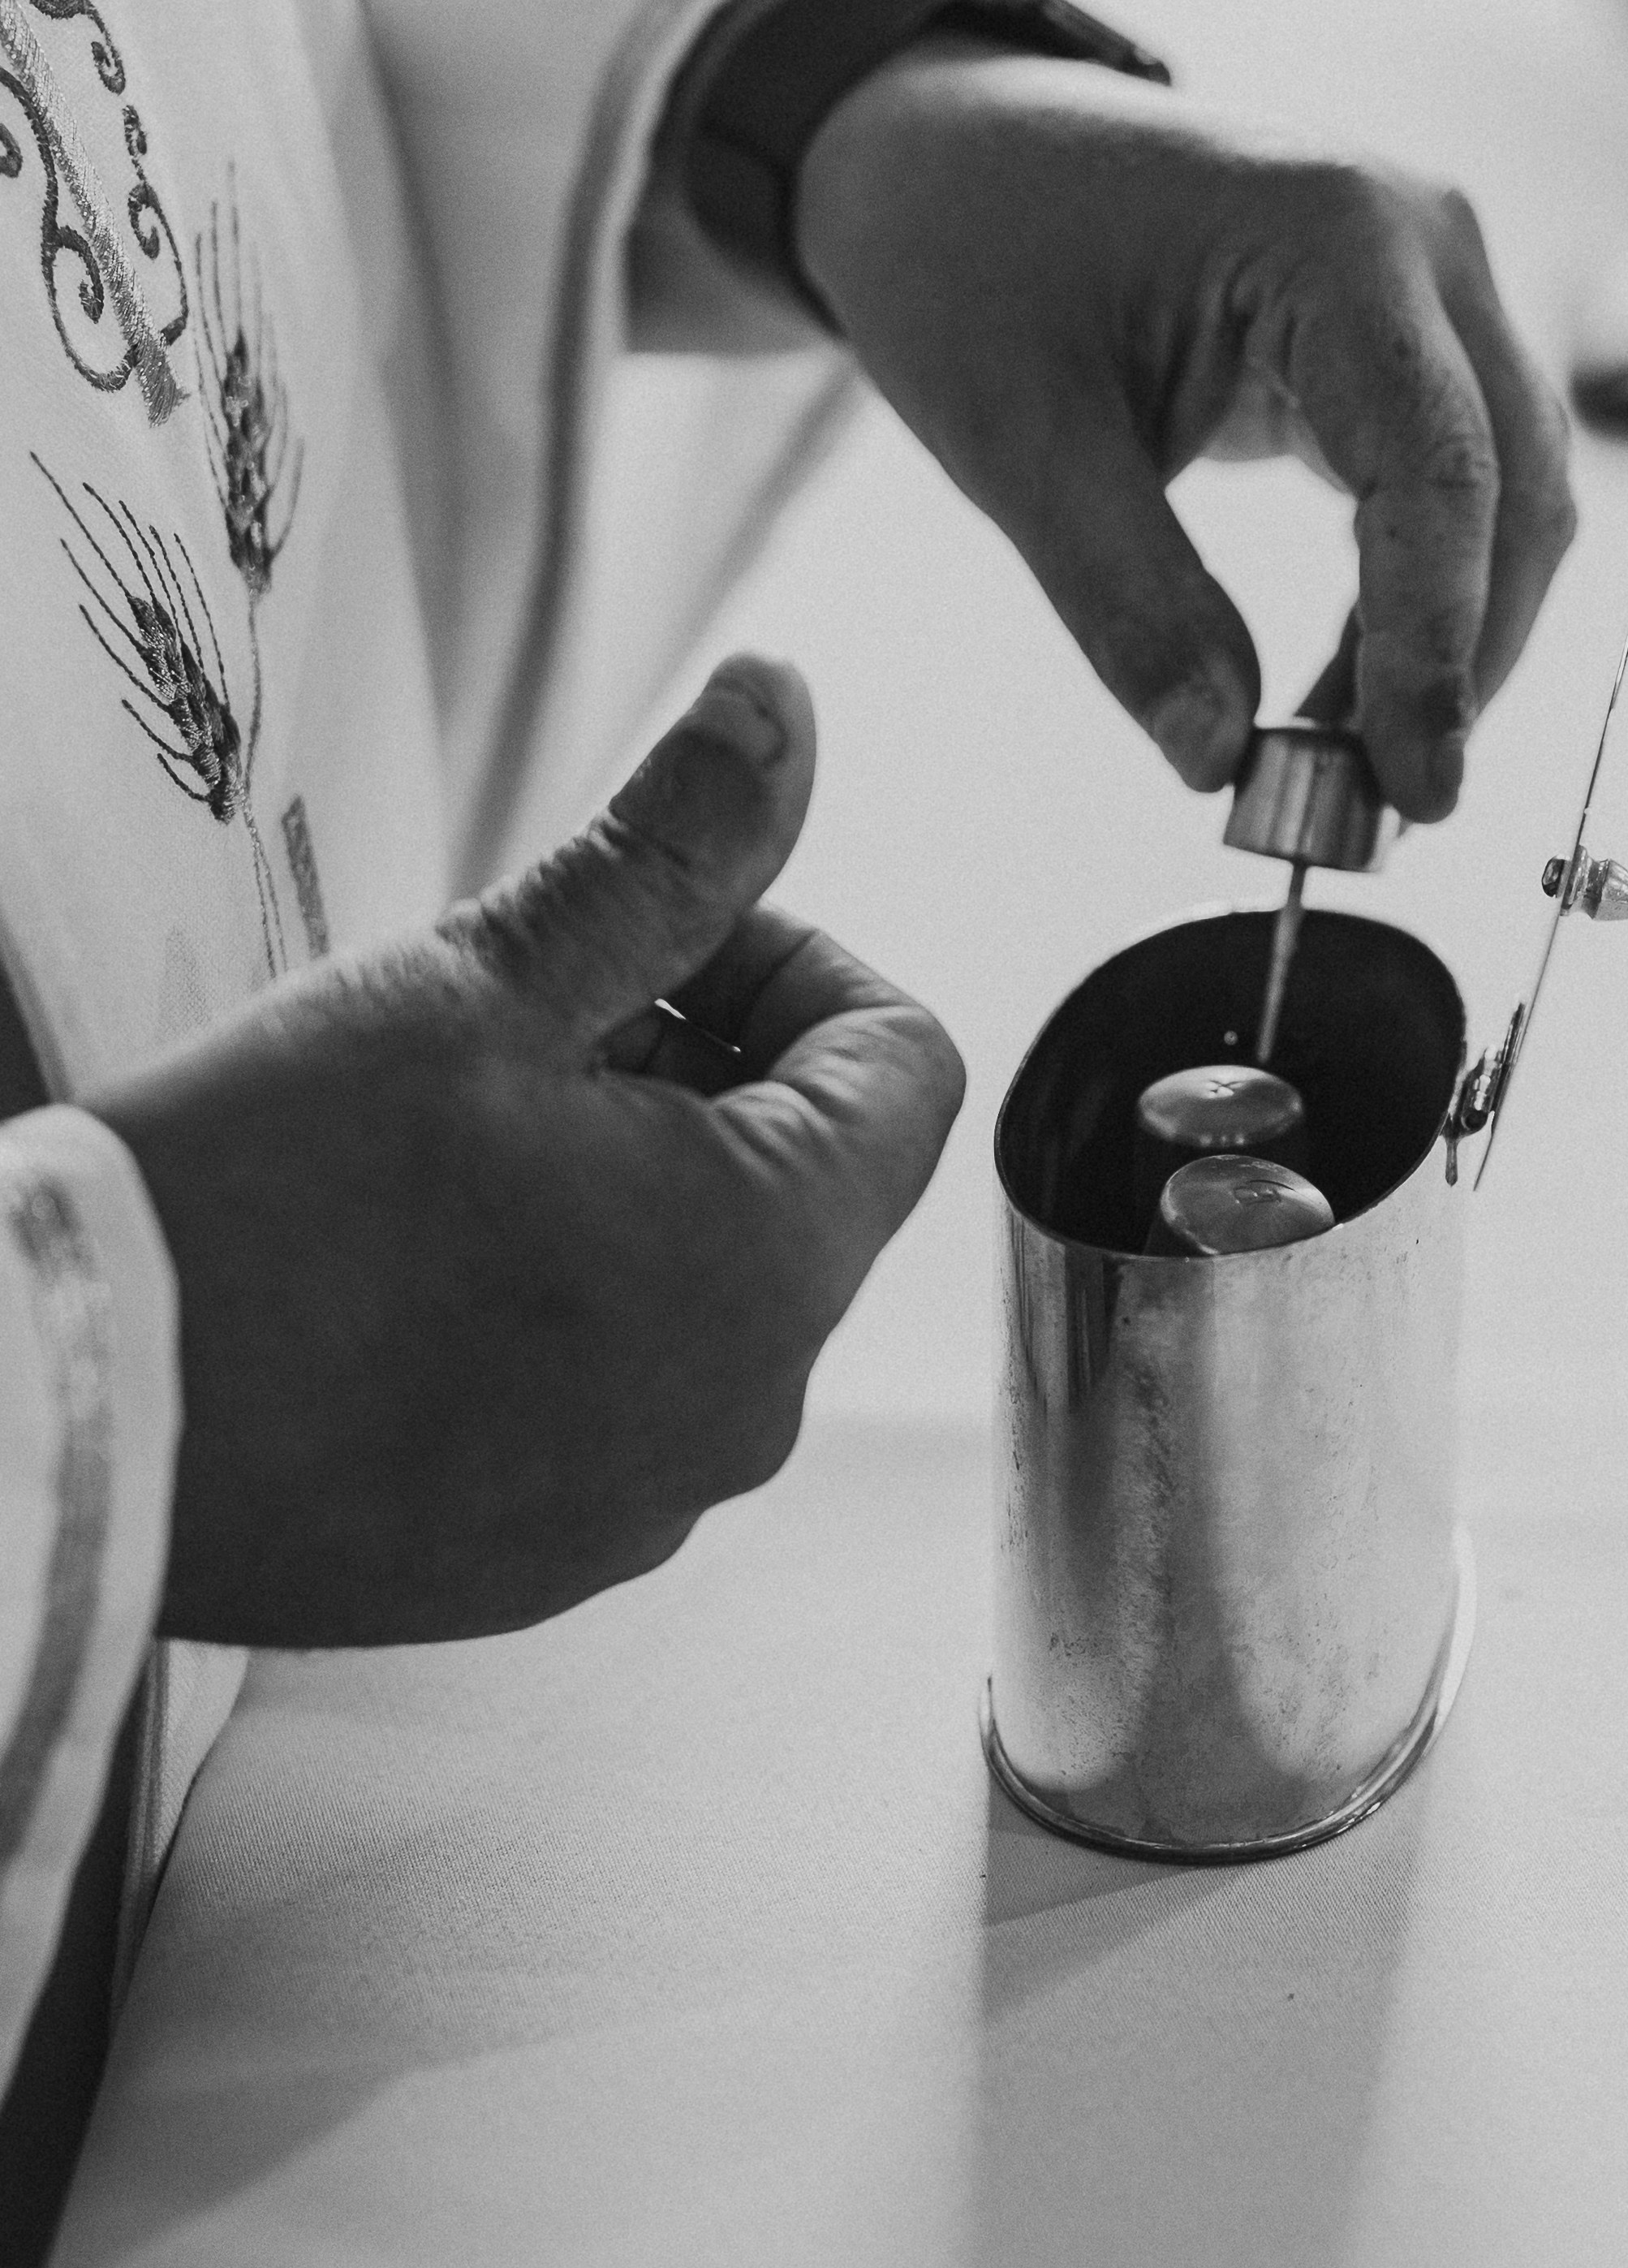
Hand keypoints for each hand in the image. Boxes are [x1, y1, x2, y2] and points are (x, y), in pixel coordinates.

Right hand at [92, 659, 963, 1649]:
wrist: (74, 1419)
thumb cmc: (265, 1203)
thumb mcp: (481, 985)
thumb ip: (666, 854)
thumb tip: (783, 709)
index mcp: (771, 1258)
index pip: (905, 1064)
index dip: (789, 961)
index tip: (650, 946)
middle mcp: (747, 1407)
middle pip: (804, 1176)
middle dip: (692, 1070)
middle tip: (514, 1036)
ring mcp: (650, 1503)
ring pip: (706, 1288)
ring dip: (622, 1187)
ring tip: (444, 1152)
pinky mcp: (550, 1559)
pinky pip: (618, 1400)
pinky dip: (559, 1312)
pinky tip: (413, 1271)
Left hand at [795, 46, 1574, 819]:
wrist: (944, 153)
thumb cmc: (967, 258)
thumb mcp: (1020, 447)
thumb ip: (1130, 607)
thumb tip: (1220, 761)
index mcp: (1338, 235)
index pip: (1441, 471)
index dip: (1437, 646)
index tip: (1413, 787)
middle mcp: (1421, 238)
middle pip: (1509, 489)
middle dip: (1459, 659)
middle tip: (1379, 809)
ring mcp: (1424, 275)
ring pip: (1504, 493)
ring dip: (1449, 636)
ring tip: (1346, 764)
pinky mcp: (1399, 325)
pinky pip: (1454, 477)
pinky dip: (1417, 592)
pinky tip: (1344, 688)